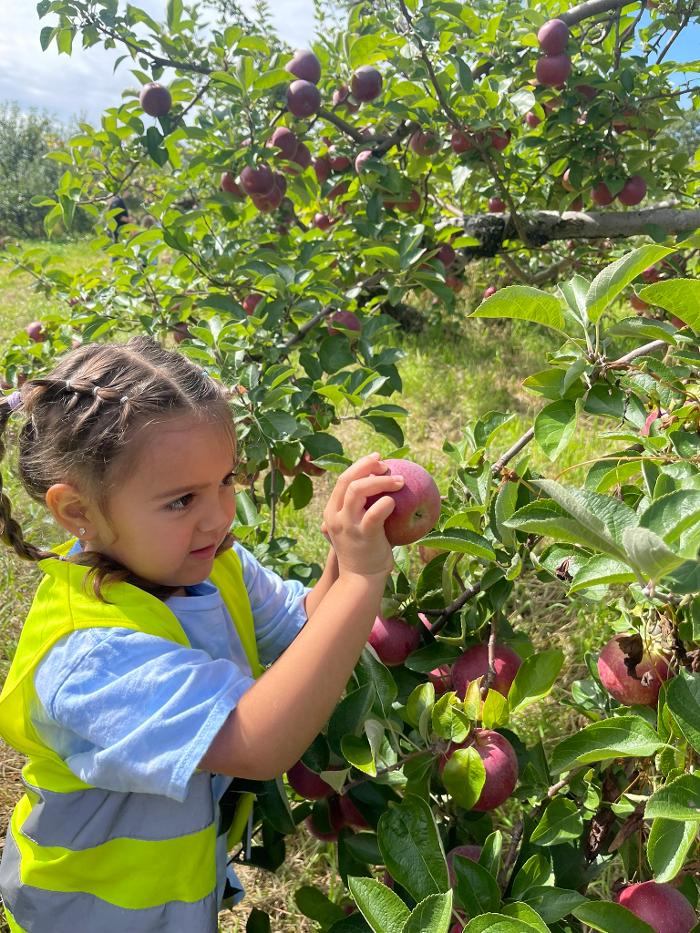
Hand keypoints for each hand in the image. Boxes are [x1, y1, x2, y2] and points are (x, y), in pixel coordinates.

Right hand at [322, 453, 402, 578]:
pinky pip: (375, 512)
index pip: (342, 480)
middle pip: (347, 479)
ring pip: (357, 490)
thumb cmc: (365, 551)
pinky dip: (386, 502)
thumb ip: (362, 510)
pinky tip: (396, 501)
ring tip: (400, 481)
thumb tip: (386, 489)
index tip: (377, 460)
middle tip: (387, 465)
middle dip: (367, 467)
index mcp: (332, 511)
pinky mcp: (363, 534)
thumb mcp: (356, 527)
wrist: (360, 579)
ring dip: (380, 481)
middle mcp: (336, 516)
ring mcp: (348, 525)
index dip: (359, 465)